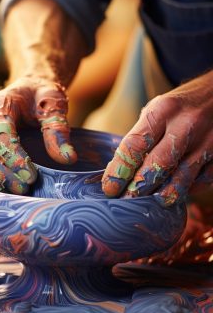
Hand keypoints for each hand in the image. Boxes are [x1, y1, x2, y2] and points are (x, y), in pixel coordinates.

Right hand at [0, 77, 77, 193]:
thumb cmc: (41, 96)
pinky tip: (10, 190)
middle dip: (3, 172)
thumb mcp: (54, 103)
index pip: (0, 132)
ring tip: (20, 192)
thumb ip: (58, 129)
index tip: (31, 175)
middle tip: (24, 188)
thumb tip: (67, 158)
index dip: (14, 156)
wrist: (28, 91)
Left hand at [102, 71, 212, 204]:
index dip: (119, 171)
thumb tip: (120, 172)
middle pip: (157, 165)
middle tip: (125, 201)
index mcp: (162, 111)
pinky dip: (187, 190)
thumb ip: (141, 138)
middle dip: (138, 188)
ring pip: (181, 177)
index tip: (109, 188)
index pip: (134, 146)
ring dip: (162, 194)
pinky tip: (174, 194)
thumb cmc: (179, 106)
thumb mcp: (156, 111)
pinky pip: (202, 180)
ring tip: (148, 206)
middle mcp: (186, 124)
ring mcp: (208, 140)